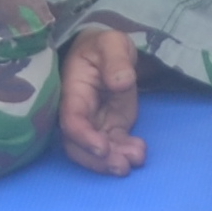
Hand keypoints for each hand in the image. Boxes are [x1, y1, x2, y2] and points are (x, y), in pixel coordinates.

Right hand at [59, 23, 147, 174]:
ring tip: (136, 159)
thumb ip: (115, 60)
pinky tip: (139, 153)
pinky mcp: (110, 126)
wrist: (108, 52)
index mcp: (73, 92)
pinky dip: (125, 152)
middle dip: (97, 160)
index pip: (71, 120)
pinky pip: (113, 146)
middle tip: (122, 166)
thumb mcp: (112, 43)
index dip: (83, 137)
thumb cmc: (104, 46)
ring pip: (95, 151)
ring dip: (113, 160)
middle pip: (78, 144)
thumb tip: (121, 82)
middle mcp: (79, 112)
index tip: (101, 147)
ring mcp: (95, 121)